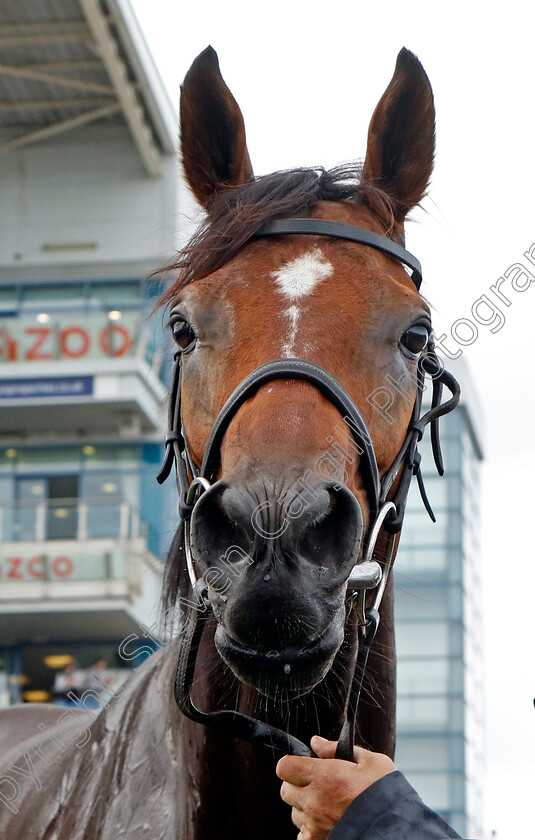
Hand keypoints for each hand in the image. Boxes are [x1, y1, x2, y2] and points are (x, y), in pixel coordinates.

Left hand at [276, 735, 395, 839]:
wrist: (397, 828)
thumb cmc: (385, 793)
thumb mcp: (370, 762)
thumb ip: (336, 749)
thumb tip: (315, 742)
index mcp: (324, 776)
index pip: (284, 767)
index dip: (293, 764)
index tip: (306, 765)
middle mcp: (314, 801)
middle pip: (286, 790)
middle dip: (298, 785)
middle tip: (319, 785)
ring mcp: (314, 825)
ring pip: (294, 812)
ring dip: (305, 807)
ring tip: (329, 805)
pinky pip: (302, 834)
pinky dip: (310, 828)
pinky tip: (328, 822)